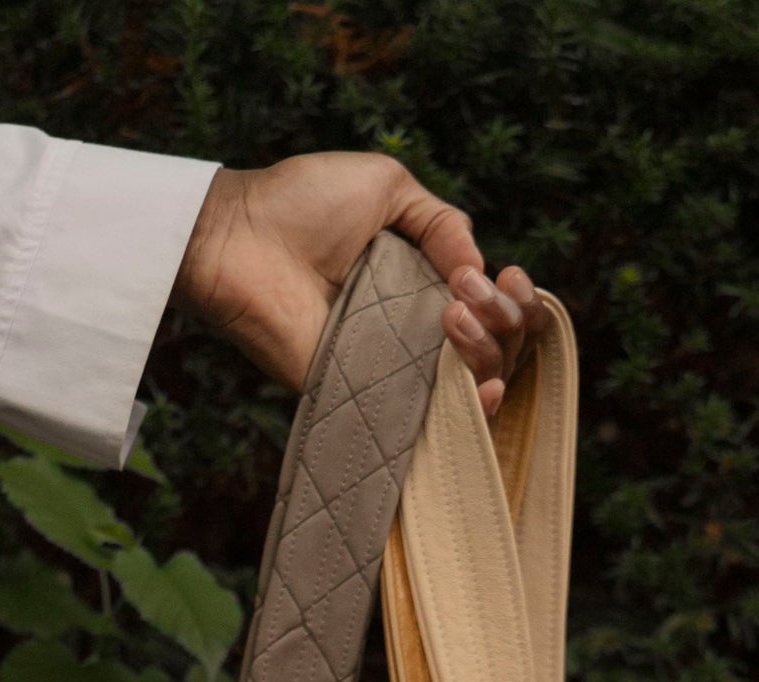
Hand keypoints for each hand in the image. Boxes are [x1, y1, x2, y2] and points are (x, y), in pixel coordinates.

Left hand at [174, 154, 547, 416]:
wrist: (243, 239)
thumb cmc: (299, 204)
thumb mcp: (386, 186)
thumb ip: (442, 221)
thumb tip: (479, 270)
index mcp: (423, 279)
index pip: (491, 307)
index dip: (515, 300)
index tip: (508, 276)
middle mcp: (414, 326)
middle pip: (496, 346)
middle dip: (504, 319)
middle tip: (463, 291)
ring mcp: (394, 364)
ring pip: (476, 383)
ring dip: (487, 352)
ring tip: (451, 316)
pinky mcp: (367, 394)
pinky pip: (432, 418)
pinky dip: (471, 411)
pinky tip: (478, 385)